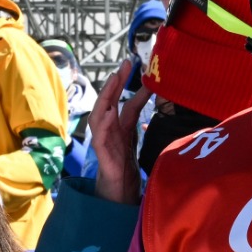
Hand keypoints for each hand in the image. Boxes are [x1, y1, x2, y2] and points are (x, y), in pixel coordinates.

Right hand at [88, 60, 153, 204]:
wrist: (118, 187)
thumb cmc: (123, 159)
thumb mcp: (134, 132)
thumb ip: (138, 112)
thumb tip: (153, 90)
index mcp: (118, 123)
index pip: (125, 100)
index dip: (129, 83)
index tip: (136, 64)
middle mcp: (108, 128)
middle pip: (109, 101)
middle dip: (116, 82)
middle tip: (125, 65)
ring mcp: (103, 139)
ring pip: (99, 114)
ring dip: (105, 97)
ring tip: (113, 80)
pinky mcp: (101, 153)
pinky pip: (98, 137)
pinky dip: (102, 124)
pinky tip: (108, 113)